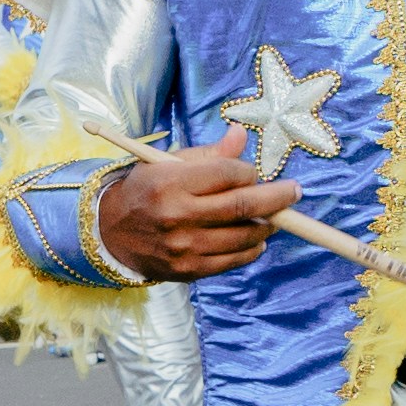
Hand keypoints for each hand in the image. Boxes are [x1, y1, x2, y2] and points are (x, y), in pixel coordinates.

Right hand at [93, 128, 293, 281]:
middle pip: (244, 206)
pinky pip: (234, 260)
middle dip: (277, 197)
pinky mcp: (189, 269)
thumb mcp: (168, 164)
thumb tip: (241, 135)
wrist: (111, 233)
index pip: (229, 174)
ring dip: (267, 224)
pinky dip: (253, 248)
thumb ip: (209, 154)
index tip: (251, 173)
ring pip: (245, 236)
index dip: (248, 172)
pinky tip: (256, 238)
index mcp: (171, 183)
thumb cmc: (145, 191)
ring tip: (273, 216)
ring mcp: (184, 247)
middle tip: (294, 191)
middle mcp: (178, 216)